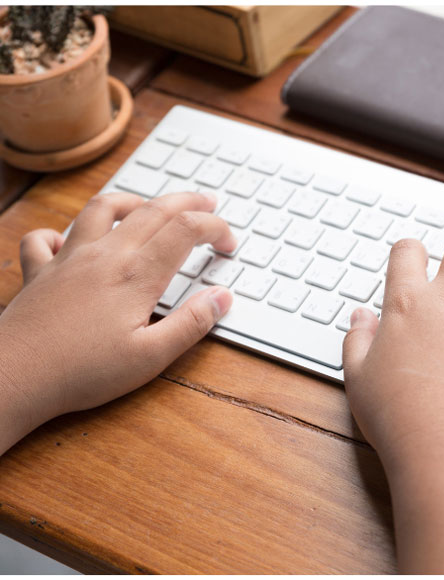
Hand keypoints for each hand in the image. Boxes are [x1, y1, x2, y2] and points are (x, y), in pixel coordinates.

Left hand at [0, 191, 235, 451]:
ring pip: (102, 208)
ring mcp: (69, 259)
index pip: (186, 230)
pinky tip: (70, 242)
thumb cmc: (82, 372)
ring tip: (147, 205)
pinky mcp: (40, 271)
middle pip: (153, 209)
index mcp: (136, 274)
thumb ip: (191, 324)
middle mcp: (105, 256)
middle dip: (187, 201)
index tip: (228, 243)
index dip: (215, 228)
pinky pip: (45, 238)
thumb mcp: (151, 357)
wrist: (15, 378)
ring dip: (132, 201)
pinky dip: (60, 232)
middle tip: (207, 201)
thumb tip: (221, 297)